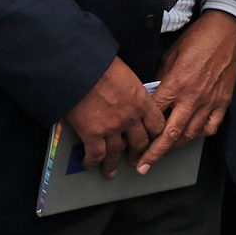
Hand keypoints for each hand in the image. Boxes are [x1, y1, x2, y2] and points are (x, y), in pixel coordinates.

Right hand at [64, 58, 164, 177]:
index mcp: (141, 101)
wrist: (78, 67)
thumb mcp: (125, 74)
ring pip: (116, 153)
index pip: (157, 125)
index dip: (155, 136)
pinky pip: (95, 155)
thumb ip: (131, 90)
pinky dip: (92, 162)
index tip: (152, 140)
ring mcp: (111, 128)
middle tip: (134, 158)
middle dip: (137, 153)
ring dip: (113, 164)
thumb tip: (127, 96)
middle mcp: (130, 117)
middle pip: (140, 143)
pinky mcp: (92, 134)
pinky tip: (90, 164)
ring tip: (111, 170)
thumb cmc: (100, 64)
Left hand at [136, 10, 235, 172]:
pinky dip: (199, 135)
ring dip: (175, 148)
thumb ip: (160, 79)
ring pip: (190, 135)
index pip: (154, 116)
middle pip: (170, 134)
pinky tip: (190, 137)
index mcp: (175, 84)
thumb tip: (151, 94)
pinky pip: (210, 127)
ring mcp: (209, 101)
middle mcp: (192, 97)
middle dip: (154, 153)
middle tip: (142, 166)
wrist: (226, 31)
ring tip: (163, 154)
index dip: (142, 133)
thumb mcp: (169, 55)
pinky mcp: (222, 102)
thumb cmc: (197, 39)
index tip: (132, 143)